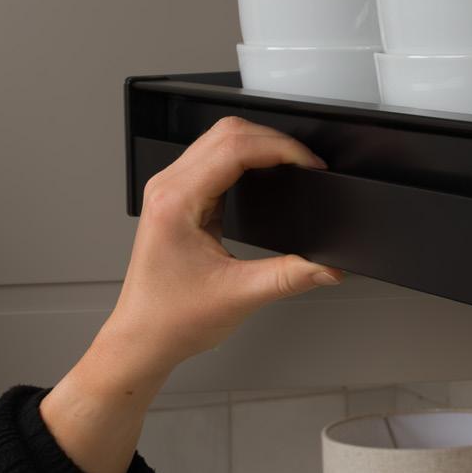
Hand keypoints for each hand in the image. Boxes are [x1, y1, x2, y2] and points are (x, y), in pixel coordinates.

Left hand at [42, 117, 341, 472]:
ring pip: (220, 138)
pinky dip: (246, 157)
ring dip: (259, 145)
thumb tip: (330, 265)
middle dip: (274, 140)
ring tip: (291, 164)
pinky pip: (214, 156)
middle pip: (228, 132)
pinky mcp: (178, 196)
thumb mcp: (240, 296)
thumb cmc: (170, 320)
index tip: (309, 163)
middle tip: (305, 161)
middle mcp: (168, 188)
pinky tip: (266, 172)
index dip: (280, 148)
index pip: (234, 148)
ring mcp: (170, 190)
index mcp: (176, 202)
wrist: (141, 340)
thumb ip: (291, 277)